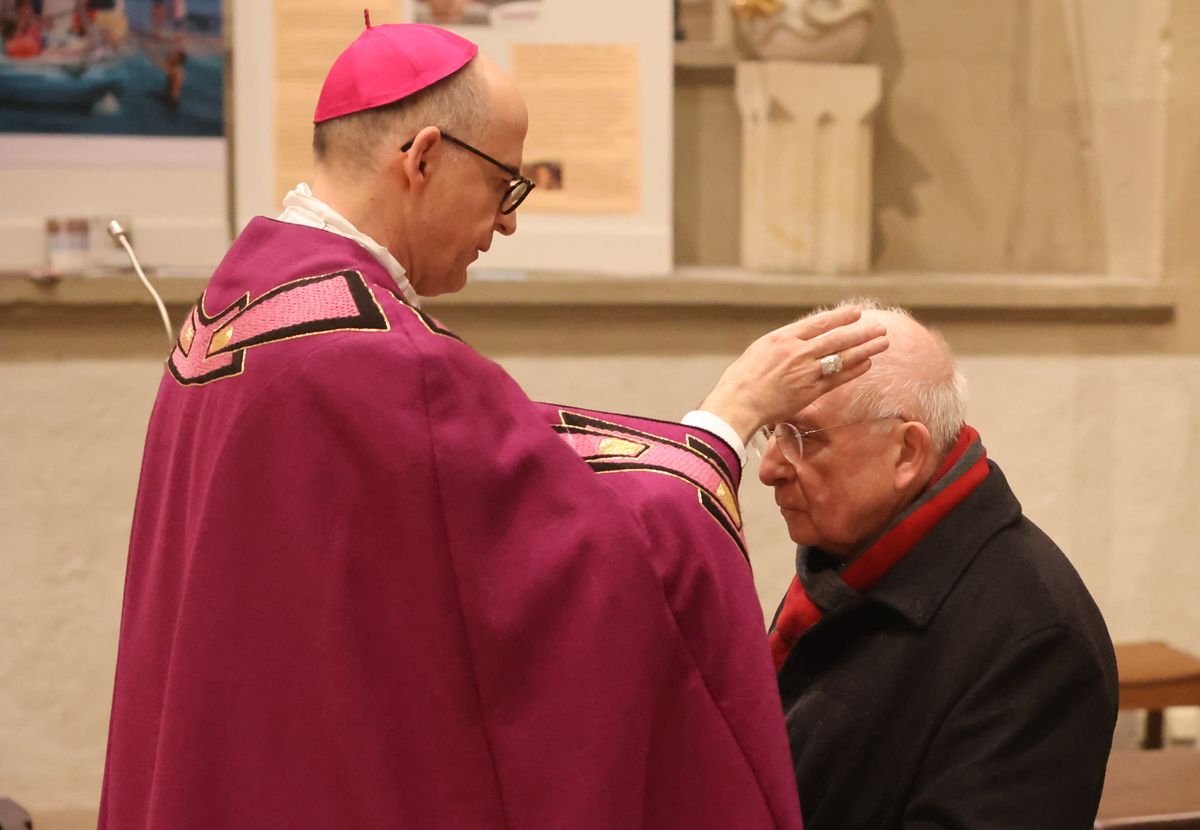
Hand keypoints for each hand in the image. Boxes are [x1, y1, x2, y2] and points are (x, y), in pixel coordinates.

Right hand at [699, 306, 888, 443]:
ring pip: (842, 356)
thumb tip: (797, 341)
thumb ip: (781, 344)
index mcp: (783, 337)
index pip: (819, 323)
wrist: (739, 403)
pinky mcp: (810, 391)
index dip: (840, 317)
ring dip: (865, 348)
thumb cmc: (741, 379)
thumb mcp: (759, 350)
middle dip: (861, 331)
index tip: (855, 312)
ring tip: (883, 342)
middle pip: (837, 337)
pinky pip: (838, 378)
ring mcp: (806, 371)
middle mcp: (798, 351)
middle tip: (879, 326)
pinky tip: (868, 363)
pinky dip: (854, 370)